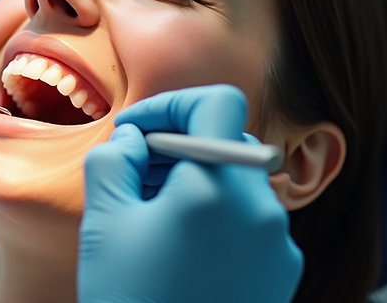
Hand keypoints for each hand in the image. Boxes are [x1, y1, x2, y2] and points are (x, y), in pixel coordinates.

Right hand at [78, 85, 302, 302]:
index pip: (215, 103)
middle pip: (225, 143)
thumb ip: (113, 159)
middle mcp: (261, 208)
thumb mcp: (104, 220)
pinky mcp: (281, 274)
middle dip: (176, 149)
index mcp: (219, 185)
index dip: (170, 105)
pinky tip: (178, 252)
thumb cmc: (131, 298)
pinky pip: (249, 222)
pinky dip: (215, 219)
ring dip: (193, 184)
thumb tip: (132, 141)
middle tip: (132, 176)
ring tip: (149, 221)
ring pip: (237, 183)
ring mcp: (278, 244)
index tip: (135, 133)